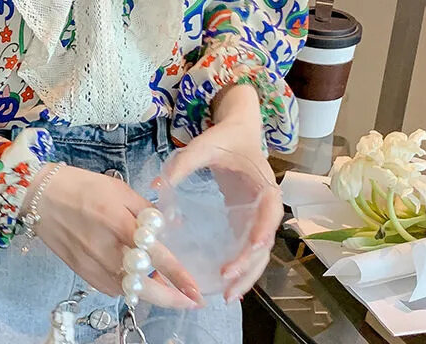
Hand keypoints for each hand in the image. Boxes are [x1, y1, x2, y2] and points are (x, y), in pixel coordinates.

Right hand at [23, 164, 203, 308]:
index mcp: (119, 224)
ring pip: (131, 292)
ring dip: (152, 293)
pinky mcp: (84, 274)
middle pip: (146, 288)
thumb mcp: (118, 188)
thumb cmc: (82, 187)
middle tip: (190, 301)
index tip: (197, 291)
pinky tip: (136, 278)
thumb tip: (170, 228)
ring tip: (167, 287)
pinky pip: (113, 289)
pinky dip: (129, 287)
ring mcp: (95, 267)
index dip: (179, 277)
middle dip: (172, 299)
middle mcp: (108, 251)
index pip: (156, 257)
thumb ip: (146, 210)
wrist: (41, 198)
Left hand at [160, 84, 283, 302]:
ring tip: (227, 294)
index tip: (252, 249)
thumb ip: (182, 163)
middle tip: (228, 285)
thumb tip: (156, 185)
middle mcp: (266, 206)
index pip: (269, 214)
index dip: (262, 233)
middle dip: (249, 267)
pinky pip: (246, 248)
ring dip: (245, 273)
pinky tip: (224, 282)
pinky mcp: (246, 220)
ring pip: (257, 253)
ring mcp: (257, 216)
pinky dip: (239, 265)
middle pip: (264, 244)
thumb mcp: (204, 145)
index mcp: (264, 185)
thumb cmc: (224, 138)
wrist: (238, 131)